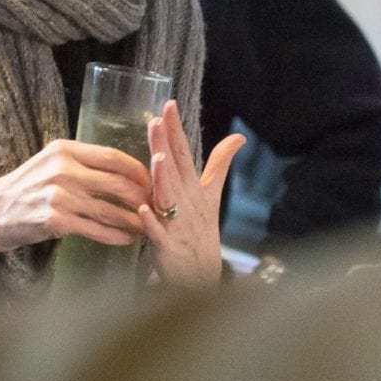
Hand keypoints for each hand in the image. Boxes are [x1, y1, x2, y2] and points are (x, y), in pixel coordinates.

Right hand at [0, 139, 152, 253]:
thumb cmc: (25, 188)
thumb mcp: (50, 163)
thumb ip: (81, 163)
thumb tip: (121, 170)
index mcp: (65, 149)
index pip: (113, 156)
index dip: (139, 170)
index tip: (154, 180)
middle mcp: (63, 169)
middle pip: (118, 182)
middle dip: (143, 196)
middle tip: (158, 206)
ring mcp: (59, 195)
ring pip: (111, 209)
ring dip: (135, 221)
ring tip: (148, 227)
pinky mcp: (56, 221)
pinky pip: (97, 230)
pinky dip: (117, 237)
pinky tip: (127, 240)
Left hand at [140, 100, 244, 287]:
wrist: (203, 276)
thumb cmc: (202, 231)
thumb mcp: (213, 195)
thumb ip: (220, 164)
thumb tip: (239, 136)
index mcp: (193, 188)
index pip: (183, 153)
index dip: (176, 130)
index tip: (168, 104)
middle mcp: (186, 202)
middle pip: (174, 170)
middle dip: (166, 145)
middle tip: (157, 120)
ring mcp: (177, 224)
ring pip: (167, 198)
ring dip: (162, 179)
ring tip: (157, 158)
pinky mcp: (167, 247)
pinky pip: (158, 233)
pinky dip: (151, 223)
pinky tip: (142, 210)